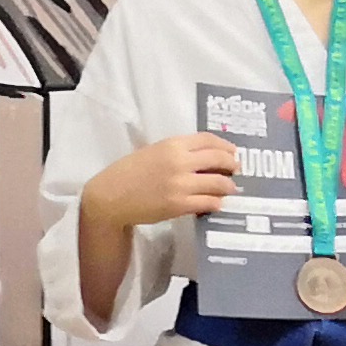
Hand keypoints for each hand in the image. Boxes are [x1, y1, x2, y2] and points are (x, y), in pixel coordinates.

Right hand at [82, 129, 241, 232]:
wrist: (110, 197)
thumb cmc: (128, 173)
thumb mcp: (152, 152)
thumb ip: (176, 151)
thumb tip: (203, 158)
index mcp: (172, 144)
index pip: (209, 140)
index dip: (225, 146)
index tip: (232, 152)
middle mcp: (180, 161)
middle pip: (219, 158)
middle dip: (232, 165)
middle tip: (235, 170)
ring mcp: (181, 184)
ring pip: (218, 182)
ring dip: (228, 186)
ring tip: (229, 189)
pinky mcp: (179, 205)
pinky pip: (208, 202)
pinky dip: (216, 202)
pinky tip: (216, 203)